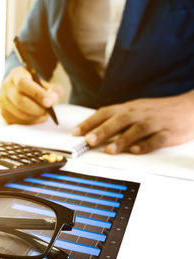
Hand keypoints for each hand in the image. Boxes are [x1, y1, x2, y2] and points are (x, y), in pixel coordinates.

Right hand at [0, 66, 62, 123]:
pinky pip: (18, 121)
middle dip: (37, 108)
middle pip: (20, 100)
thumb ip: (53, 90)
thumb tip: (53, 98)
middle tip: (48, 111)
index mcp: (17, 74)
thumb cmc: (36, 87)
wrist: (24, 91)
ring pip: (19, 113)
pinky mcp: (4, 113)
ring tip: (44, 114)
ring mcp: (3, 100)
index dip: (37, 93)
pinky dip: (30, 122)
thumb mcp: (45, 83)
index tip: (50, 101)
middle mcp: (6, 86)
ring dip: (35, 116)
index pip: (22, 83)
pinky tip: (37, 117)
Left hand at [72, 91, 193, 153]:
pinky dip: (145, 145)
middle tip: (88, 141)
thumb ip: (115, 119)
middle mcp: (138, 113)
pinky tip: (135, 151)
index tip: (76, 133)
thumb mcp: (134, 110)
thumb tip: (92, 130)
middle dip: (102, 130)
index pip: (105, 113)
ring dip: (122, 140)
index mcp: (128, 108)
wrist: (188, 107)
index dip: (89, 122)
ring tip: (109, 150)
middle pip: (118, 120)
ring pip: (136, 130)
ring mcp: (153, 122)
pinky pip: (156, 139)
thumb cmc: (156, 111)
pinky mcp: (168, 133)